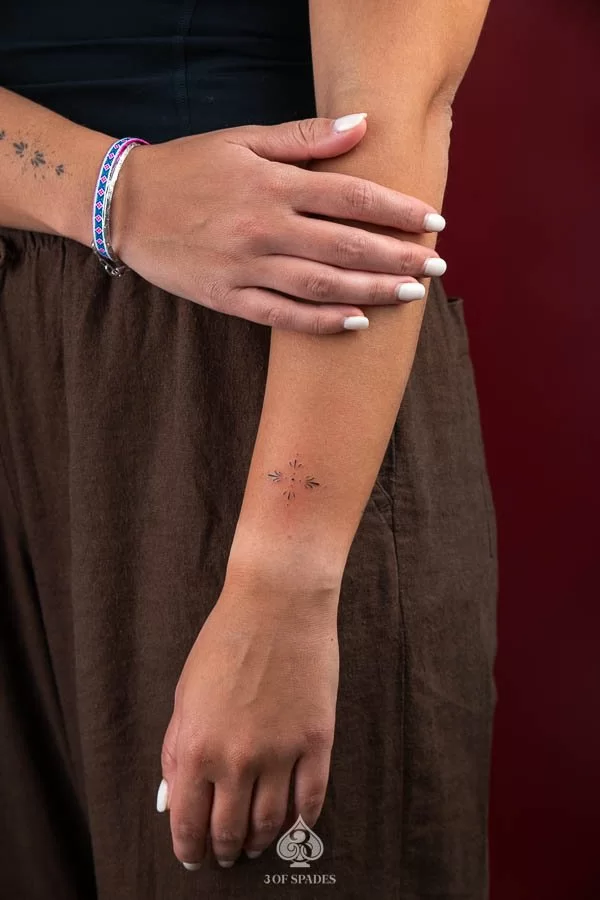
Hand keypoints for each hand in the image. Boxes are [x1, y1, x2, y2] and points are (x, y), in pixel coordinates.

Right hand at [111, 114, 445, 334]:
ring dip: (373, 290)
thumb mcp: (243, 139)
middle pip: (346, 244)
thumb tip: (362, 124)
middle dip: (398, 257)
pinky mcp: (229, 298)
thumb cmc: (189, 167)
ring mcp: (247, 266)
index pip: (351, 196)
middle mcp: (265, 226)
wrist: (125, 205)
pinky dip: (322, 321)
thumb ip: (304, 137)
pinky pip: (283, 315)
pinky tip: (357, 322)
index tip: (433, 222)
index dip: (397, 210)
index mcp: (273, 183)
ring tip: (412, 295)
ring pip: (322, 283)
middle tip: (437, 267)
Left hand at [158, 565, 339, 867]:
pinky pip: (310, 798)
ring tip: (255, 844)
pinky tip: (295, 823)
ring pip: (270, 822)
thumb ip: (176, 748)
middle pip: (229, 830)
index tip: (192, 856)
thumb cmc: (226, 640)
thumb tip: (173, 795)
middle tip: (226, 856)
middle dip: (224, 850)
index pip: (188, 821)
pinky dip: (301, 820)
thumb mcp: (185, 693)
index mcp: (196, 747)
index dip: (189, 846)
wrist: (277, 603)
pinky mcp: (316, 741)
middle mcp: (236, 760)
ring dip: (259, 841)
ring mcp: (280, 753)